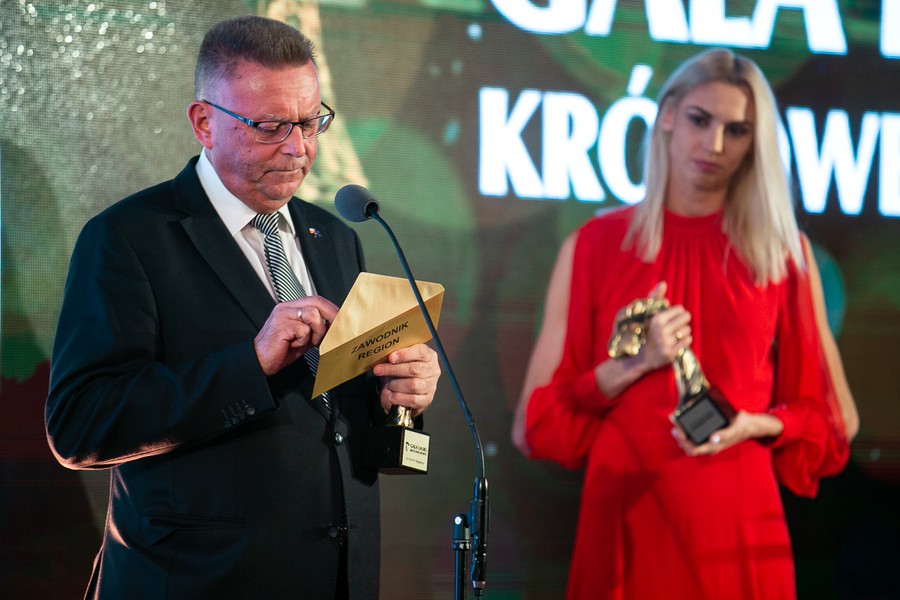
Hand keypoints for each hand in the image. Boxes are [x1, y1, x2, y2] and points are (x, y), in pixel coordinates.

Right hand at [254, 296, 338, 375]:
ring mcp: (283, 315)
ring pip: (313, 314)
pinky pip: (303, 329)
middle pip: (316, 302)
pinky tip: (294, 345)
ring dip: (316, 332)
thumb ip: (317, 329)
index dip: (332, 309)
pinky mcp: (281, 325)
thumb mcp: (304, 338)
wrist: (260, 361)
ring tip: (306, 342)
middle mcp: (286, 308)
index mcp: (291, 308)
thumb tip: (335, 327)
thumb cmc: (280, 350)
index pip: (316, 301)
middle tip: (337, 328)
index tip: (341, 320)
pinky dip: (303, 340)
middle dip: (332, 315)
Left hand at [372, 343, 440, 416]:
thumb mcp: (401, 360)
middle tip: (379, 370)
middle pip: (414, 369)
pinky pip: (413, 399)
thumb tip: (382, 356)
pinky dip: (399, 398)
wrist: (407, 390)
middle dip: (394, 369)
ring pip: (413, 385)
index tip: (391, 357)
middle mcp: (432, 370)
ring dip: (396, 385)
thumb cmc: (404, 371)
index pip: (420, 352)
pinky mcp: (426, 399)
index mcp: (429, 356)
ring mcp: (431, 386)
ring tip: (387, 385)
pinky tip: (391, 396)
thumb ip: (395, 356)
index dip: (405, 354)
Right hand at [641, 282, 691, 369]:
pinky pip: (687, 342)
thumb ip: (655, 298)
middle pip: (685, 318)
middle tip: (681, 321)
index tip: (676, 314)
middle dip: (684, 319)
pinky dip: (686, 339)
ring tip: (679, 331)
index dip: (679, 312)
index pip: (679, 310)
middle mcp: (661, 332)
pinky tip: (680, 339)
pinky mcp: (670, 354)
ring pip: (687, 330)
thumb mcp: (648, 314)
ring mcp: (666, 343)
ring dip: (685, 330)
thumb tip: (663, 283)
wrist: (640, 357)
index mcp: (656, 320)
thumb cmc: (645, 331)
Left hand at [670, 410, 784, 455]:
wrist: (750, 426)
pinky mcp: (709, 435)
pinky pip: (694, 435)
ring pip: (689, 441)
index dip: (682, 442)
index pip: (692, 450)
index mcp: (714, 447)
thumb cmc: (742, 427)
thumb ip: (725, 435)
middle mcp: (709, 446)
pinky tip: (683, 420)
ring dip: (681, 433)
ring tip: (675, 420)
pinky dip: (686, 429)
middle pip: (687, 446)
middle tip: (674, 422)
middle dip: (678, 436)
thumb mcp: (735, 429)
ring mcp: (708, 441)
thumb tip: (713, 439)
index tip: (677, 430)